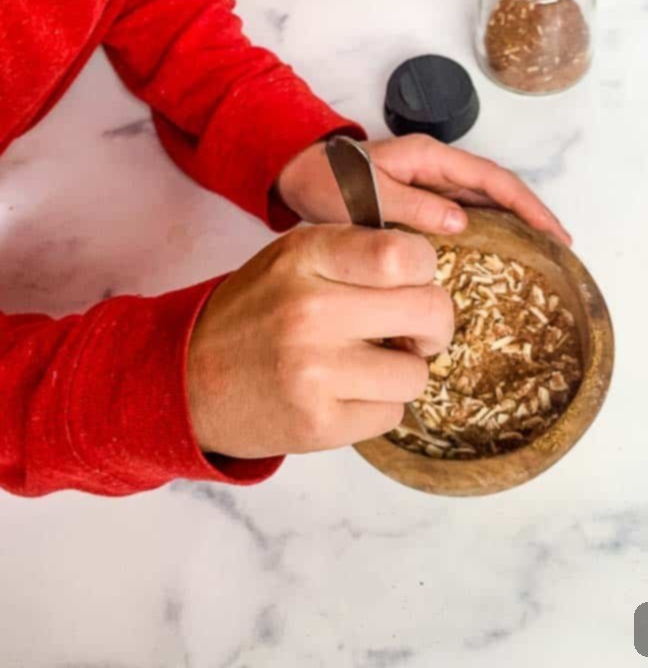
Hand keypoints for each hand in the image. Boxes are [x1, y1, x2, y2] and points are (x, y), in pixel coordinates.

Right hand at [187, 224, 452, 457]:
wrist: (185, 378)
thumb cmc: (256, 312)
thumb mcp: (294, 257)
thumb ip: (358, 252)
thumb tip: (432, 272)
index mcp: (307, 255)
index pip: (403, 254)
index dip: (425, 269)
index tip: (413, 282)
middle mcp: (310, 309)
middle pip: (428, 310)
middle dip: (433, 325)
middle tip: (413, 331)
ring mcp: (314, 370)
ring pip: (417, 372)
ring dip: (402, 372)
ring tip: (365, 366)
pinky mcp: (317, 423)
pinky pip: (391, 414)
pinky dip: (377, 406)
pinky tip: (342, 394)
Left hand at [277, 133, 572, 245]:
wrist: (300, 175)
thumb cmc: (329, 182)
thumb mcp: (366, 195)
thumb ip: (412, 206)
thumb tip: (462, 221)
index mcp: (430, 158)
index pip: (493, 179)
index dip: (528, 205)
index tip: (554, 232)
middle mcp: (438, 167)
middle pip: (499, 189)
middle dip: (533, 215)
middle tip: (562, 248)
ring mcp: (433, 183)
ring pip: (488, 201)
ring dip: (517, 223)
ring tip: (543, 253)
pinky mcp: (424, 200)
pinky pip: (468, 213)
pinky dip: (491, 230)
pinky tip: (501, 254)